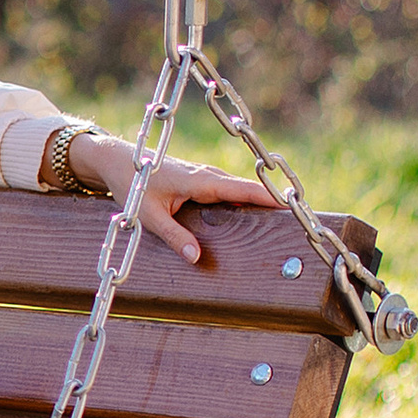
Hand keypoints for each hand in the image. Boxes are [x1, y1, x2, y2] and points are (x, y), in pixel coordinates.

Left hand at [64, 130, 273, 264]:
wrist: (117, 159)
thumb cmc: (132, 184)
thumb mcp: (149, 215)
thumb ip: (173, 236)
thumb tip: (196, 258)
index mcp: (201, 180)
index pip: (244, 190)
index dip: (270, 199)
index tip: (294, 209)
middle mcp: (209, 175)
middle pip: (249, 190)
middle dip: (274, 204)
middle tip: (300, 222)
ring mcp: (207, 176)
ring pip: (241, 190)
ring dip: (261, 201)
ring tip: (285, 221)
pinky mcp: (202, 180)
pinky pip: (231, 190)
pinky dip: (246, 199)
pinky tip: (256, 214)